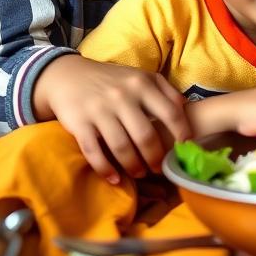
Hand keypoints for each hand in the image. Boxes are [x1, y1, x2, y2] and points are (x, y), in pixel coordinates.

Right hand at [33, 54, 189, 183]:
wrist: (70, 75)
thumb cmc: (113, 79)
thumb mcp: (141, 77)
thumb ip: (165, 90)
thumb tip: (186, 108)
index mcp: (142, 84)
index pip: (170, 112)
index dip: (181, 132)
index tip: (185, 148)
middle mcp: (123, 96)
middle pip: (146, 135)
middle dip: (155, 157)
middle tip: (159, 168)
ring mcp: (100, 111)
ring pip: (121, 147)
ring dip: (133, 166)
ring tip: (140, 173)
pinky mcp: (79, 124)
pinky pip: (94, 152)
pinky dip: (105, 170)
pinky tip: (115, 179)